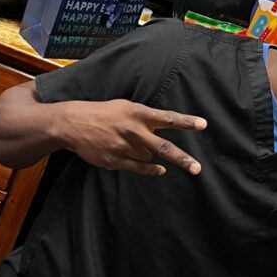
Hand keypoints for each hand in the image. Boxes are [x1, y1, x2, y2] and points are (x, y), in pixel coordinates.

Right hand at [60, 99, 206, 175]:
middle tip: (197, 168)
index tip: (203, 125)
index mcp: (138, 113)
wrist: (73, 123)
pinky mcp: (115, 160)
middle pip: (163, 147)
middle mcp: (133, 131)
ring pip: (150, 158)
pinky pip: (140, 169)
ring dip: (149, 154)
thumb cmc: (105, 113)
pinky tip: (159, 170)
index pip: (167, 118)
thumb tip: (167, 125)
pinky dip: (151, 170)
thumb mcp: (126, 106)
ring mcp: (124, 147)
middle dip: (182, 159)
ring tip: (133, 144)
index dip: (186, 121)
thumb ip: (147, 116)